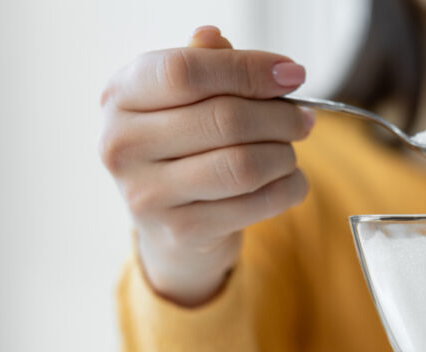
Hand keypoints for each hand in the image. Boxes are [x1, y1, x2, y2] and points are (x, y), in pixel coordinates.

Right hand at [99, 26, 312, 305]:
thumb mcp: (184, 101)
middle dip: (280, 116)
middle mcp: (122, 144)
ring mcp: (147, 194)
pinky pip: (255, 204)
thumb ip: (207, 66)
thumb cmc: (185, 149)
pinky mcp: (181, 231)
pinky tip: (291, 180)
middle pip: (224, 118)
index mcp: (121, 96)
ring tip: (291, 151)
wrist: (171, 225)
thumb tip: (233, 46)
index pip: (186, 71)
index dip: (248, 69)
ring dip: (284, 155)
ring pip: (243, 165)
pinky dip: (288, 188)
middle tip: (304, 118)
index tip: (292, 74)